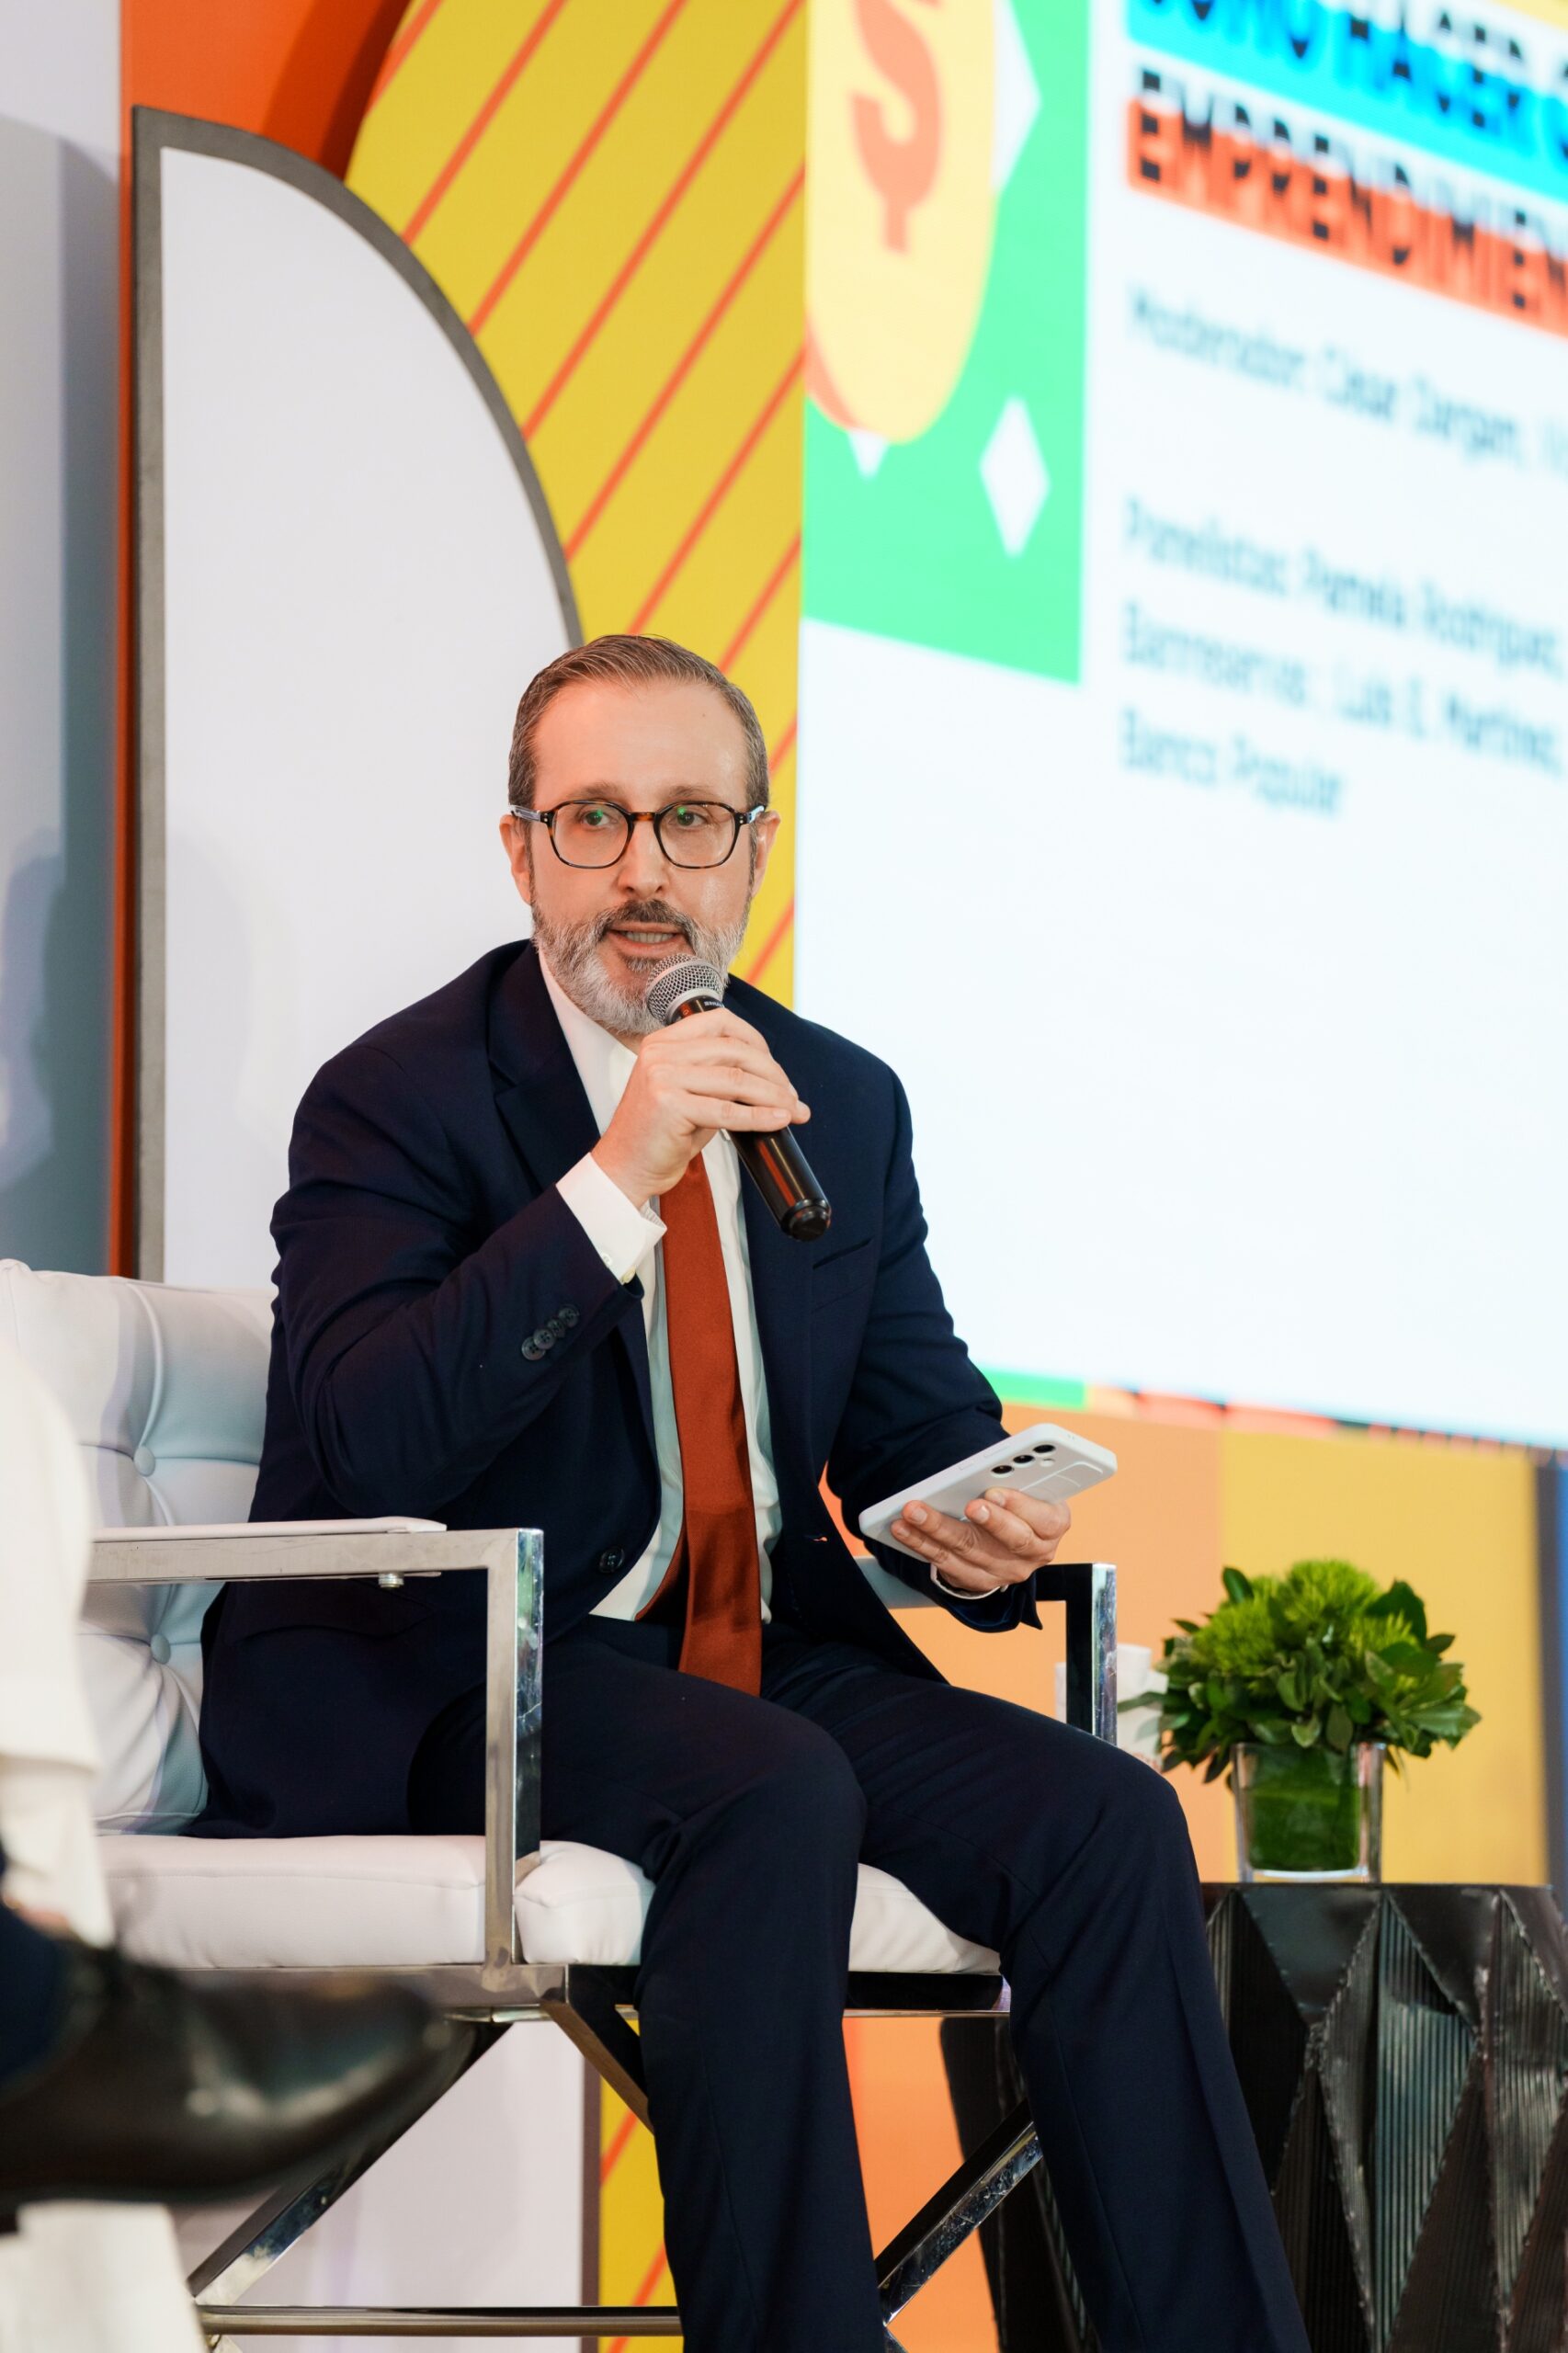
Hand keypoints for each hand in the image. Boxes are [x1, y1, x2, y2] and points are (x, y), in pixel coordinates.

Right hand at [593, 1008, 810, 1203]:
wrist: (626, 1168)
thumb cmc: (660, 1134)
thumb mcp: (687, 1093)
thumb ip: (717, 1076)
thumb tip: (772, 1079)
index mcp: (663, 1042)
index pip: (720, 1022)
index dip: (756, 1041)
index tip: (775, 1068)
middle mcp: (660, 1053)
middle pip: (734, 1051)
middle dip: (773, 1073)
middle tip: (791, 1096)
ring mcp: (662, 1077)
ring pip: (736, 1080)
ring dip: (773, 1095)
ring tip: (793, 1110)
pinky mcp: (669, 1105)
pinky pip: (727, 1111)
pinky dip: (759, 1117)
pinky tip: (778, 1120)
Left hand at [889, 1487, 1071, 1595]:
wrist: (1011, 1535)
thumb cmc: (1019, 1498)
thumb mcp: (1029, 1485)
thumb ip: (1017, 1475)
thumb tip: (990, 1465)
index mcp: (1053, 1523)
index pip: (1043, 1519)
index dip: (1019, 1505)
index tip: (994, 1491)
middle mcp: (1035, 1553)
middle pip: (1009, 1539)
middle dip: (983, 1521)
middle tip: (963, 1505)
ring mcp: (1005, 1572)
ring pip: (969, 1552)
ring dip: (936, 1530)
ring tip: (913, 1511)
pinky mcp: (977, 1581)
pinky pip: (945, 1564)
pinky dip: (921, 1545)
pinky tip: (902, 1529)